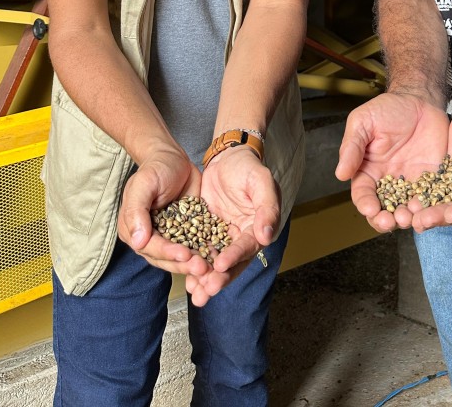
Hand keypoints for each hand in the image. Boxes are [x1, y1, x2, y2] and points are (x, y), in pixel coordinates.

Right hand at [118, 149, 210, 279]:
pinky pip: (196, 244)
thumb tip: (137, 241)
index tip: (184, 255)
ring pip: (182, 255)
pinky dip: (205, 252)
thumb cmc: (155, 168)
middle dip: (184, 264)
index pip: (150, 247)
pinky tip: (217, 257)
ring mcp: (170, 235)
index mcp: (134, 229)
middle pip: (166, 257)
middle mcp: (150, 237)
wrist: (173, 158)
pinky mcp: (187, 231)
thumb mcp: (143, 184)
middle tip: (202, 267)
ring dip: (195, 263)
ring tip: (210, 266)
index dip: (167, 253)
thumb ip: (137, 211)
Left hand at [185, 148, 280, 306]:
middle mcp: (242, 237)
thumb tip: (267, 236)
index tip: (220, 266)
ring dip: (206, 278)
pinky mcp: (207, 232)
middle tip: (206, 291)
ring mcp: (223, 236)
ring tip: (195, 294)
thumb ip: (267, 208)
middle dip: (219, 278)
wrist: (228, 157)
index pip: (246, 246)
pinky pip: (200, 250)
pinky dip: (194, 263)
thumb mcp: (261, 182)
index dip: (234, 257)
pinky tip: (183, 275)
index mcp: (258, 228)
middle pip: (231, 262)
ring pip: (215, 261)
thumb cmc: (248, 167)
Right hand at [335, 93, 449, 231]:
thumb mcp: (363, 122)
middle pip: (383, 209)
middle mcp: (388, 181)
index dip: (365, 204)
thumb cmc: (388, 109)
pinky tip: (428, 210)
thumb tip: (340, 174)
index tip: (370, 210)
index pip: (363, 194)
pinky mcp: (431, 179)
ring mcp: (410, 182)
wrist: (420, 100)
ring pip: (406, 209)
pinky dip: (428, 208)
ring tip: (408, 218)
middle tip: (390, 222)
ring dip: (406, 218)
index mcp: (368, 170)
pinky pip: (430, 198)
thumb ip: (352, 147)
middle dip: (385, 220)